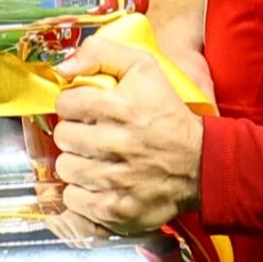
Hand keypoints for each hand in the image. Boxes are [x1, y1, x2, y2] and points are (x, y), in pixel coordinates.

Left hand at [50, 33, 204, 235]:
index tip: (86, 112)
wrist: (201, 163)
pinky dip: (82, 193)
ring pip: (65, 168)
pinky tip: (98, 184)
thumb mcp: (143, 68)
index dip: (74, 106)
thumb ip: (100, 52)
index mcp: (120, 106)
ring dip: (77, 164)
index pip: (66, 103)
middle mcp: (117, 143)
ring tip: (96, 160)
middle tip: (93, 137)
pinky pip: (74, 200)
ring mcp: (116, 179)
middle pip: (63, 137)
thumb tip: (62, 69)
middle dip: (75, 135)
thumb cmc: (167, 114)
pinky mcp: (116, 209)